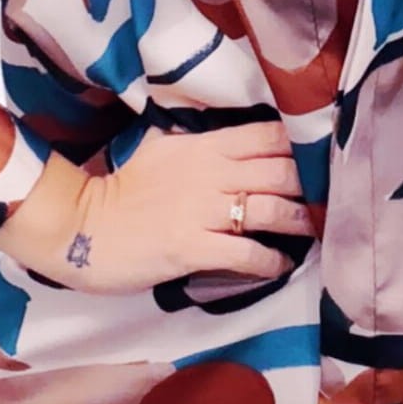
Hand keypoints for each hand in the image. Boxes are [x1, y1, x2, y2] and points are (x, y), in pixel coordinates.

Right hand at [0, 124, 313, 294]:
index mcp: (203, 146)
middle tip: (323, 202)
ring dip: (298, 223)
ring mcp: (202, 212)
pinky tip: (281, 266)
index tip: (316, 162)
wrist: (79, 227)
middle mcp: (209, 174)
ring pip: (270, 211)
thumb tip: (227, 143)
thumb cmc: (120, 191)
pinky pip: (247, 254)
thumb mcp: (160, 150)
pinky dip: (271, 262)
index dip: (300, 148)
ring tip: (311, 232)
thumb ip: (196, 145)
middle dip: (308, 187)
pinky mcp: (192, 249)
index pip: (267, 136)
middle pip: (279, 172)